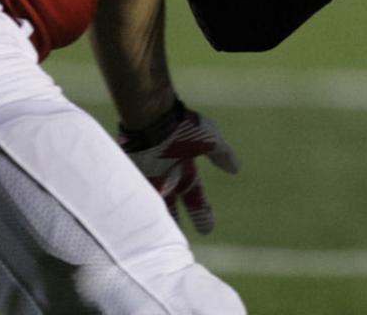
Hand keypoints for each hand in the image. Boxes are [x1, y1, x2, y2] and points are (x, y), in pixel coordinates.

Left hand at [120, 100, 239, 233]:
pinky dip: (137, 219)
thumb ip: (222, 154)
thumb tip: (237, 169)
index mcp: (184, 166)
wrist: (154, 119)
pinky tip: (138, 236)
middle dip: (174, 224)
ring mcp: (148, 178)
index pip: (194, 194)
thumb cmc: (183, 127)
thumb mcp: (210, 139)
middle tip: (178, 245)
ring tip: (158, 248)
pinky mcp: (130, 181)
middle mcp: (166, 175)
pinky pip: (134, 205)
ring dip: (156, 226)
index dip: (201, 211)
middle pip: (170, 207)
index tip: (208, 228)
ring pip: (153, 208)